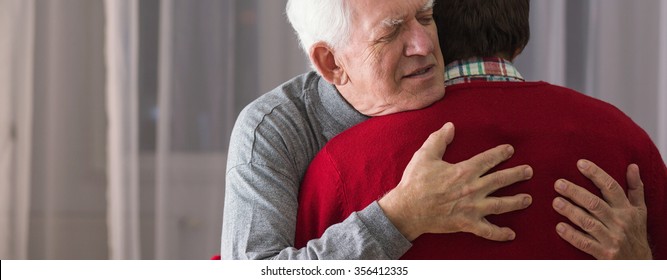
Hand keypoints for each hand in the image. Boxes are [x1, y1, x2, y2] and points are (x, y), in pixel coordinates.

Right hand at [378, 122, 532, 240]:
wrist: (407, 209)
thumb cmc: (415, 182)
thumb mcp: (424, 156)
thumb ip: (439, 139)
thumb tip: (450, 126)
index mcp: (464, 171)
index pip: (488, 159)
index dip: (501, 153)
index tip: (510, 150)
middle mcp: (473, 189)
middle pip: (501, 180)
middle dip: (517, 174)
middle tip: (529, 171)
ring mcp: (472, 208)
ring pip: (501, 205)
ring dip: (517, 202)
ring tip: (528, 199)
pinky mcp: (467, 223)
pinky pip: (487, 231)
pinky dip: (500, 233)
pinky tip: (511, 234)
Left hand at [552, 160, 651, 258]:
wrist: (640, 263)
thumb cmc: (636, 232)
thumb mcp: (640, 210)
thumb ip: (635, 188)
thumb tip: (632, 166)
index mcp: (626, 209)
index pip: (611, 187)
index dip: (596, 174)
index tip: (580, 163)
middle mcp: (619, 222)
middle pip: (595, 203)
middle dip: (575, 192)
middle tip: (558, 183)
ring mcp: (611, 238)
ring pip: (588, 222)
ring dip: (571, 211)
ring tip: (556, 202)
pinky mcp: (604, 253)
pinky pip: (585, 243)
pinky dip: (572, 235)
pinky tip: (559, 227)